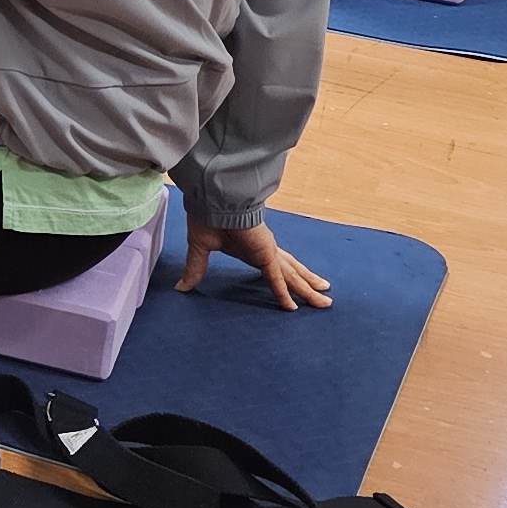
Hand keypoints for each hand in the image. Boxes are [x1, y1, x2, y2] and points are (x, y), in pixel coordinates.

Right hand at [179, 216, 334, 310]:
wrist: (213, 200)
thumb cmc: (207, 216)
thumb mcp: (200, 248)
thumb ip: (195, 269)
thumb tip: (181, 287)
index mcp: (252, 250)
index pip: (274, 269)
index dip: (284, 281)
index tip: (295, 291)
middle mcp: (265, 252)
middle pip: (291, 273)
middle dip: (307, 285)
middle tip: (324, 297)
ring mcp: (268, 253)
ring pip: (292, 277)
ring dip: (308, 290)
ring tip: (325, 300)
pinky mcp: (264, 255)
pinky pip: (275, 279)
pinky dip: (283, 293)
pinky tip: (292, 307)